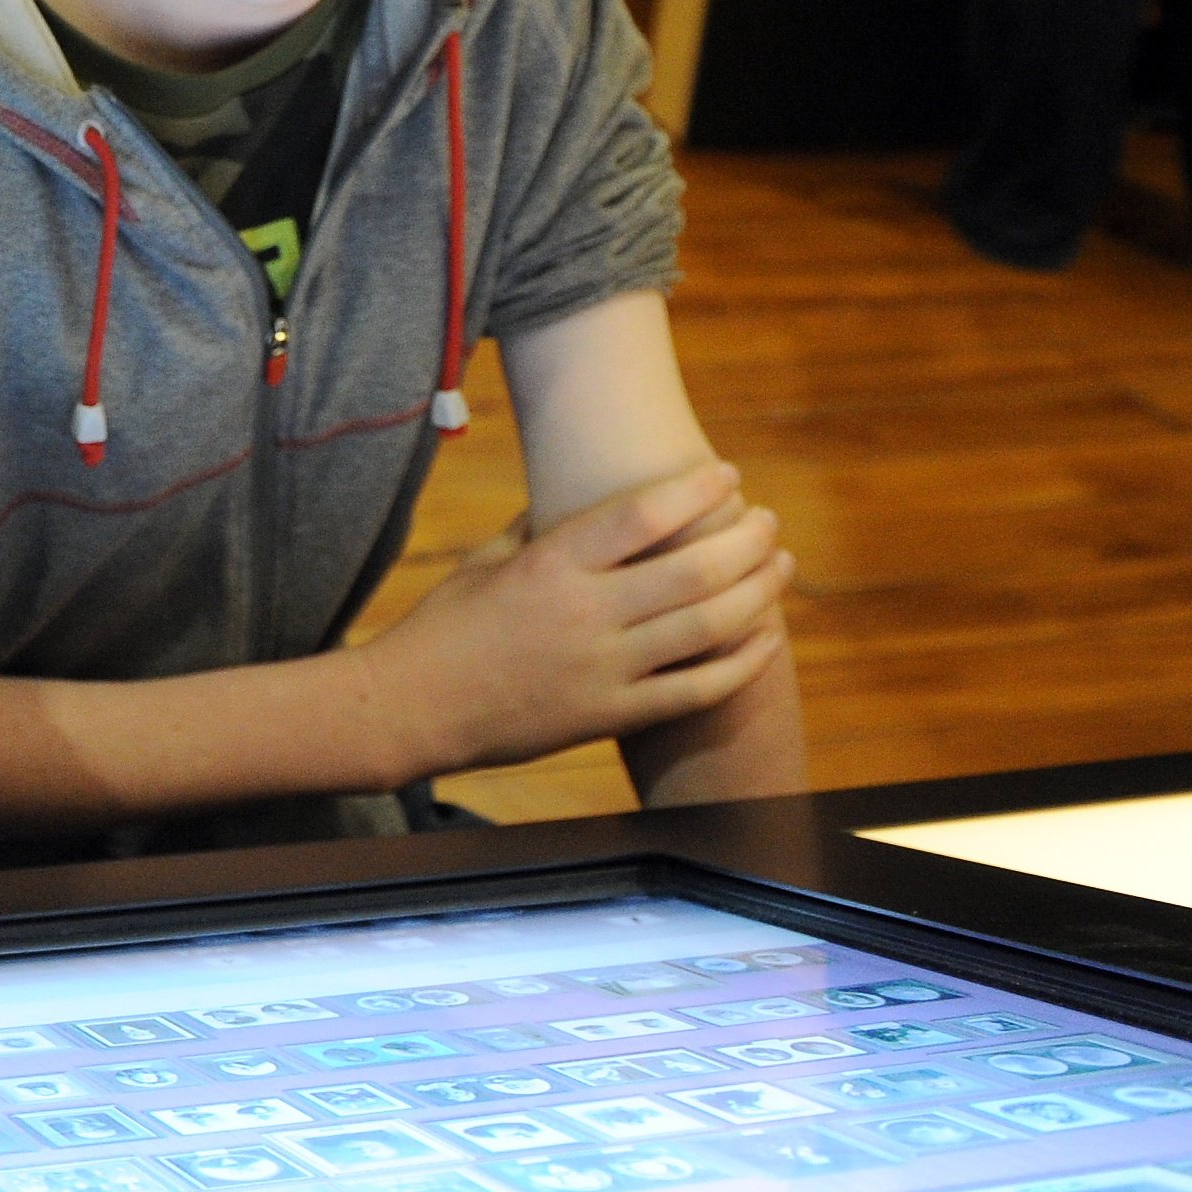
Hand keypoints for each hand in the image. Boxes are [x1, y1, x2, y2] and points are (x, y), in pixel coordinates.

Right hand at [361, 463, 792, 779]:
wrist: (411, 708)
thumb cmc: (442, 627)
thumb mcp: (485, 561)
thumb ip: (541, 530)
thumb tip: (586, 499)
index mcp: (550, 564)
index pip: (643, 515)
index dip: (696, 491)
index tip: (728, 476)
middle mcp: (585, 612)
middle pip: (693, 569)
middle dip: (745, 540)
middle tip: (767, 523)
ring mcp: (603, 668)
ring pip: (707, 626)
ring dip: (758, 592)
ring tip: (780, 566)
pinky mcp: (612, 714)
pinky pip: (696, 690)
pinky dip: (741, 663)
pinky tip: (767, 638)